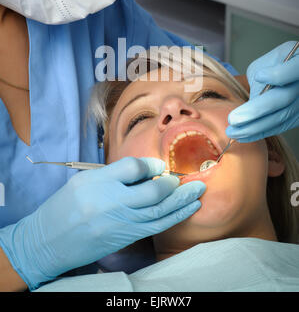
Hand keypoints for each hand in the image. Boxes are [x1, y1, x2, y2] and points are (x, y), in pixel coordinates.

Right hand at [0, 157, 204, 289]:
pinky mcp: (122, 239)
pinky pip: (153, 228)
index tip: (159, 166)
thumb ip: (115, 173)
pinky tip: (185, 210)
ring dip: (182, 202)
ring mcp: (118, 224)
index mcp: (97, 183)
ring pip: (158, 213)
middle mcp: (110, 204)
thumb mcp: (84, 179)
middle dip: (175, 185)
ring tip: (198, 192)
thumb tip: (147, 169)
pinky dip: (173, 218)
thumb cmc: (65, 206)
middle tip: (190, 179)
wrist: (47, 242)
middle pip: (152, 192)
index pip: (133, 168)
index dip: (150, 164)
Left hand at [226, 41, 298, 141]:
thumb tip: (249, 103)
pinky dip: (261, 131)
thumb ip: (262, 78)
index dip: (278, 75)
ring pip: (281, 117)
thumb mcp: (268, 62)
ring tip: (233, 132)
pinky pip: (280, 126)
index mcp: (298, 65)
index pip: (292, 70)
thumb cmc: (277, 63)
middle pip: (284, 99)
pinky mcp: (298, 116)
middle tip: (233, 119)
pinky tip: (244, 136)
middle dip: (256, 111)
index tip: (259, 76)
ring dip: (255, 127)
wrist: (290, 70)